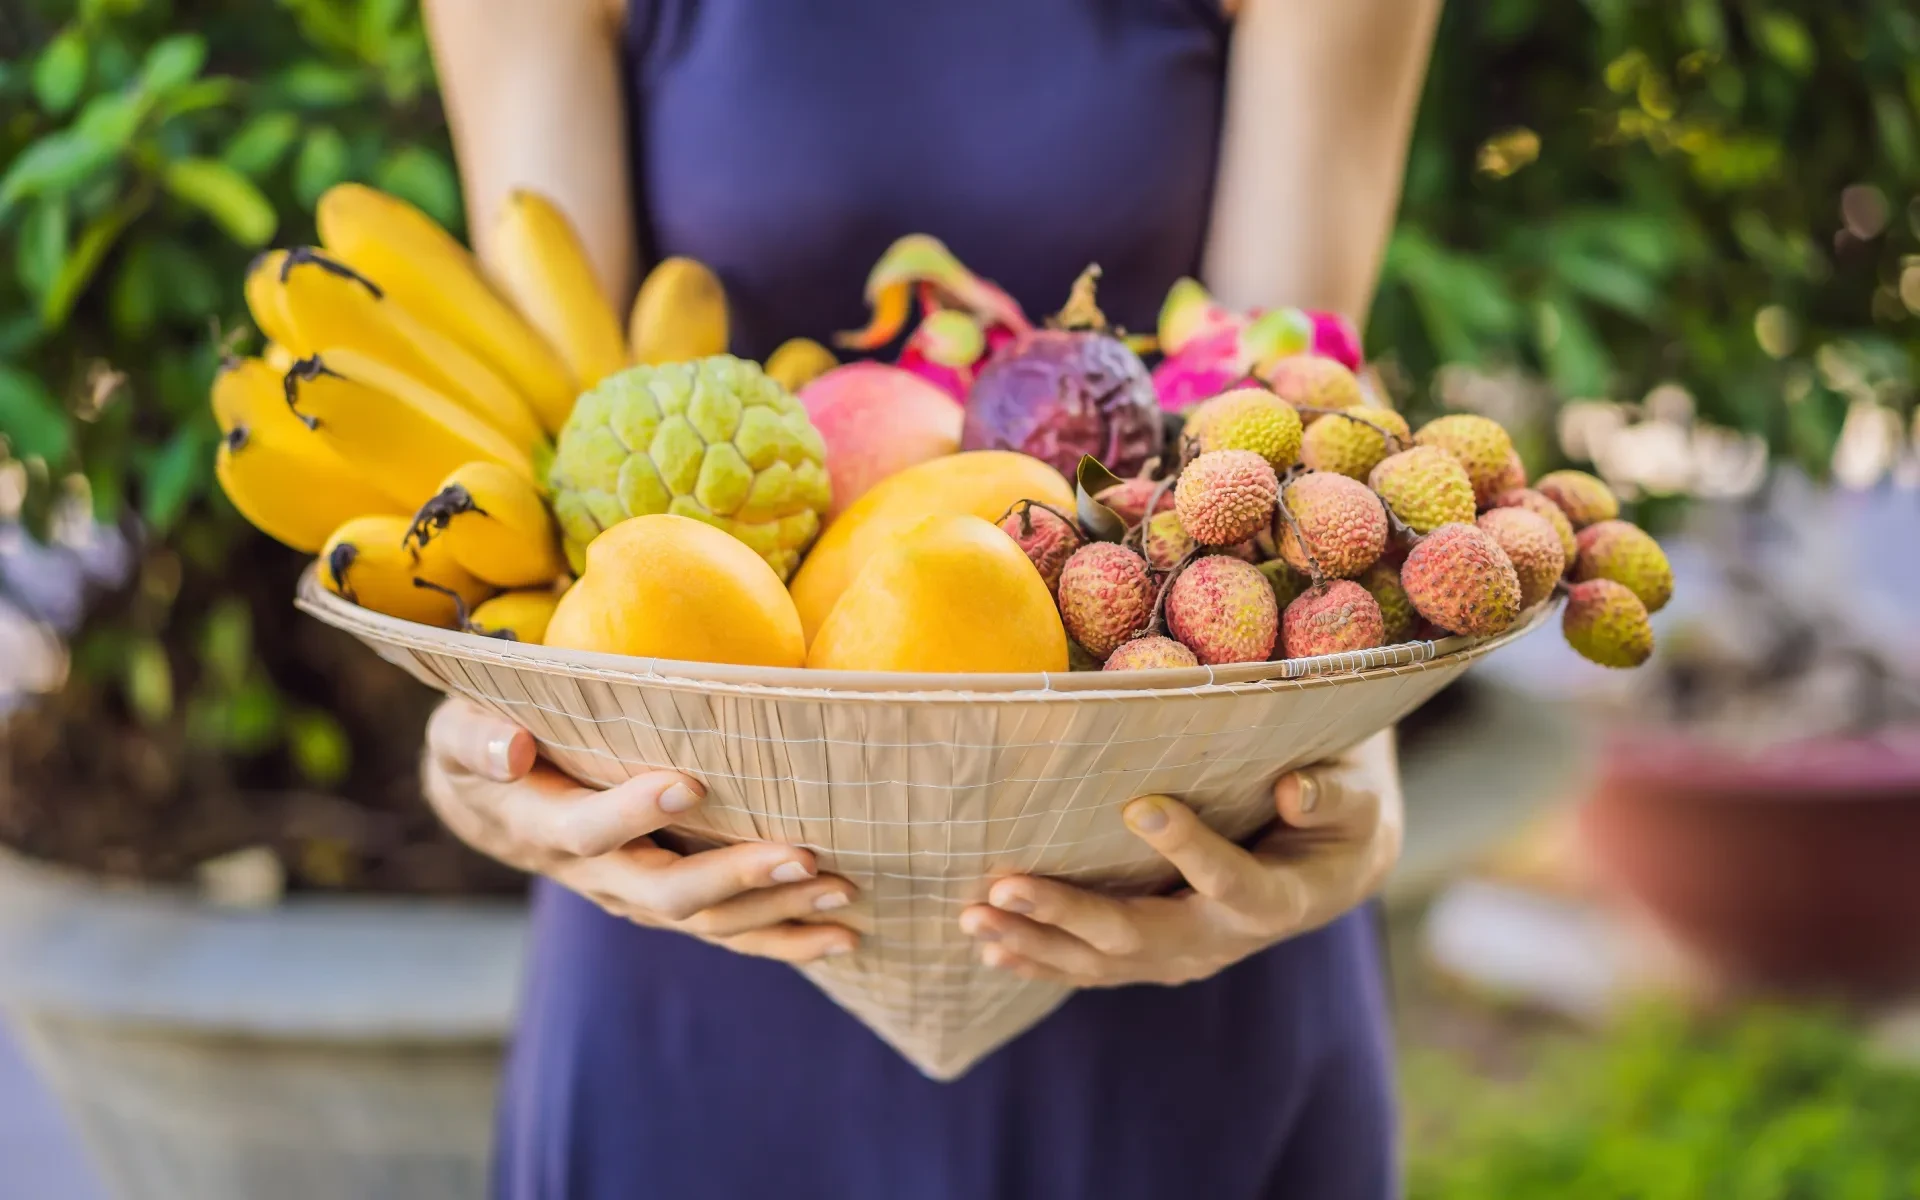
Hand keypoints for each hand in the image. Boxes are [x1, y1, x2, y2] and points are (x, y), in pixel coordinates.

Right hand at [421, 698, 857, 961]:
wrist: (489, 801)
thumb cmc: (484, 741)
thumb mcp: (460, 729)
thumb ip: (477, 739)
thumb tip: (511, 748)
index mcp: (543, 825)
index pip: (586, 829)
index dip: (632, 812)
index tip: (689, 784)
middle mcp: (595, 874)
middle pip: (665, 891)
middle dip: (735, 876)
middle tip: (801, 854)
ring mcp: (635, 895)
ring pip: (708, 921)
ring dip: (775, 911)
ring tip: (841, 893)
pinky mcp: (669, 901)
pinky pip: (728, 932)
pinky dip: (784, 939)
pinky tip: (843, 937)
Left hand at [959, 730, 1401, 986]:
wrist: (1336, 866)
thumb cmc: (1342, 813)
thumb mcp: (1353, 795)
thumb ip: (1330, 794)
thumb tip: (1293, 789)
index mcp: (1278, 900)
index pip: (1231, 881)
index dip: (1189, 848)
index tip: (1138, 805)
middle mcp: (1225, 942)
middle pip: (1141, 936)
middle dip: (1067, 913)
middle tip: (1002, 886)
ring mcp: (1186, 957)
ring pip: (1104, 962)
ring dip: (1035, 942)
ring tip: (974, 918)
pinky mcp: (1158, 957)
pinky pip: (1094, 968)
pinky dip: (1040, 958)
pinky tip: (989, 947)